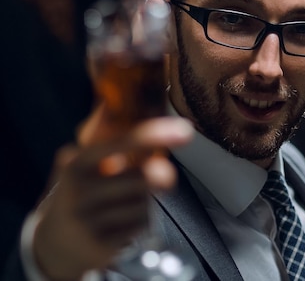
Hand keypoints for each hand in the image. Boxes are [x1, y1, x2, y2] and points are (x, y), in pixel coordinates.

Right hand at [33, 116, 192, 279]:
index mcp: (76, 163)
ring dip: (146, 200)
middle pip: (139, 178)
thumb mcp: (90, 165)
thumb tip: (161, 122)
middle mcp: (78, 192)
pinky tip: (124, 220)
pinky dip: (141, 220)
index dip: (151, 136)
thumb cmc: (85, 193)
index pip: (118, 144)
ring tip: (127, 201)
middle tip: (165, 175)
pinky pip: (139, 225)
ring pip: (142, 203)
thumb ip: (119, 144)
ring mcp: (86, 221)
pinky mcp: (100, 245)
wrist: (58, 242)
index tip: (183, 131)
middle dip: (158, 176)